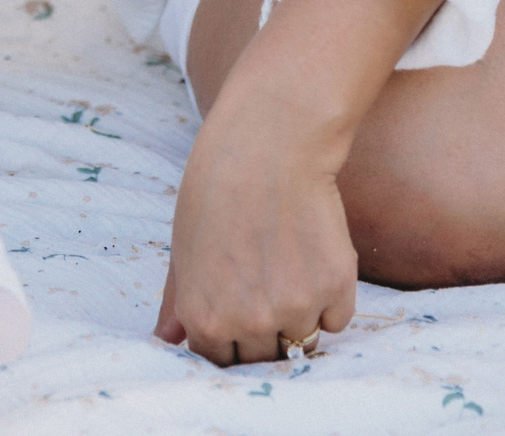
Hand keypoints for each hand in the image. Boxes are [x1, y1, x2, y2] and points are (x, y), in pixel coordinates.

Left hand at [151, 0, 439, 365]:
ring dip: (298, 316)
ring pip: (301, 341)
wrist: (269, 145)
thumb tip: (168, 340)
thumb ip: (177, 301)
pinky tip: (313, 257)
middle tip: (263, 283)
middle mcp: (250, 324)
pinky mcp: (335, 290)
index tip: (235, 308)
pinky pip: (336, 320)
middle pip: (261, 358)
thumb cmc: (216, 188)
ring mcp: (295, 310)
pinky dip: (330, 300)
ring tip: (286, 264)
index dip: (227, 335)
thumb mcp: (183, 246)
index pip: (218, 359)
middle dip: (262, 331)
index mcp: (204, 318)